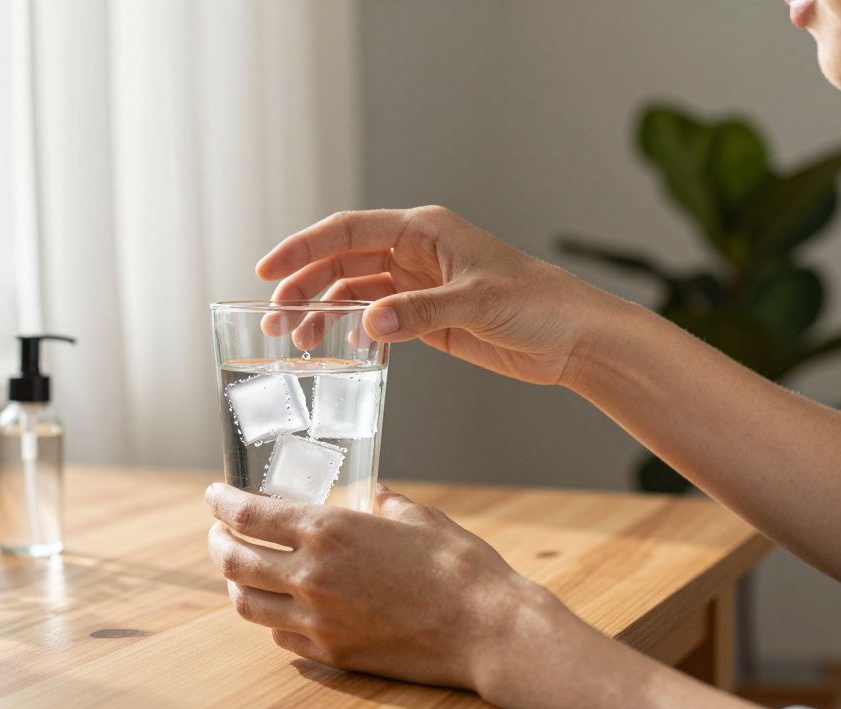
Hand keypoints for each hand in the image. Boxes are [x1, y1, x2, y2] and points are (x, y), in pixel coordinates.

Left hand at [204, 482, 552, 691]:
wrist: (486, 629)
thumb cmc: (457, 567)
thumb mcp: (417, 516)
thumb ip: (383, 502)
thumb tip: (373, 493)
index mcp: (328, 531)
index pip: (247, 516)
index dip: (221, 503)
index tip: (214, 495)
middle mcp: (311, 575)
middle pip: (233, 560)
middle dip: (216, 541)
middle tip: (218, 531)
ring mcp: (317, 620)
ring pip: (246, 604)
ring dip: (234, 583)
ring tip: (238, 570)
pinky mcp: (331, 653)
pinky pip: (279, 634)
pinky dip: (269, 616)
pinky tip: (278, 605)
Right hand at [258, 206, 625, 386]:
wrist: (572, 337)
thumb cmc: (537, 303)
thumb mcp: (477, 303)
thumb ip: (419, 312)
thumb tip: (367, 322)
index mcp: (422, 230)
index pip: (347, 230)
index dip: (302, 248)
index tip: (267, 270)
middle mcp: (414, 251)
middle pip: (340, 260)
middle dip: (303, 286)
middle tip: (274, 318)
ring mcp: (416, 284)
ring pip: (352, 290)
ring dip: (321, 311)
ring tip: (296, 340)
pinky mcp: (424, 315)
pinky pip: (373, 317)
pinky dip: (349, 328)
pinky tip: (335, 347)